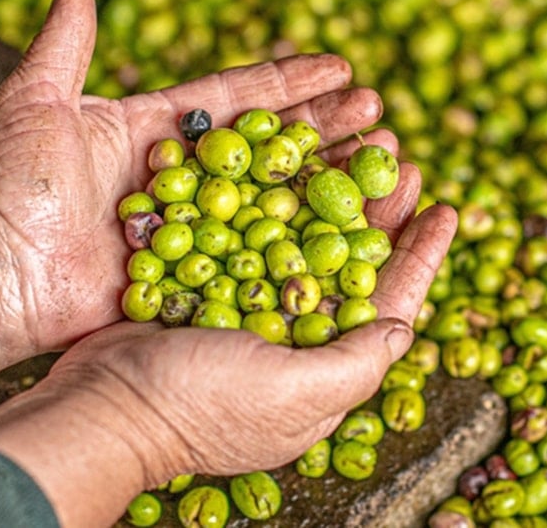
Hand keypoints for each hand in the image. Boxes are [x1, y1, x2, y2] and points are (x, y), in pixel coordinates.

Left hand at [0, 0, 407, 381]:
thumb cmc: (5, 182)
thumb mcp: (36, 99)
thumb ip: (67, 39)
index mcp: (156, 131)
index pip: (239, 99)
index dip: (292, 83)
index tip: (342, 68)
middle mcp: (184, 181)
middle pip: (271, 149)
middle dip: (329, 131)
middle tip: (382, 115)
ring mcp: (193, 232)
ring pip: (275, 203)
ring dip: (331, 185)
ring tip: (384, 165)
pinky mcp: (193, 281)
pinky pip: (256, 262)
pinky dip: (305, 251)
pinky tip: (353, 238)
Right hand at [0, 193, 456, 527]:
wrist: (99, 404)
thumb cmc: (200, 405)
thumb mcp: (294, 393)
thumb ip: (356, 361)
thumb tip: (402, 326)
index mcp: (323, 367)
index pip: (388, 303)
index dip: (421, 256)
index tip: (447, 208)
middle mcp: (290, 337)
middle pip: (348, 259)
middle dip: (376, 206)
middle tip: (393, 154)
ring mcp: (245, 309)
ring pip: (301, 234)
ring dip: (328, 187)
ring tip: (349, 141)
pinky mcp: (200, 283)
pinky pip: (246, 228)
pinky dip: (265, 191)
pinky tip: (279, 155)